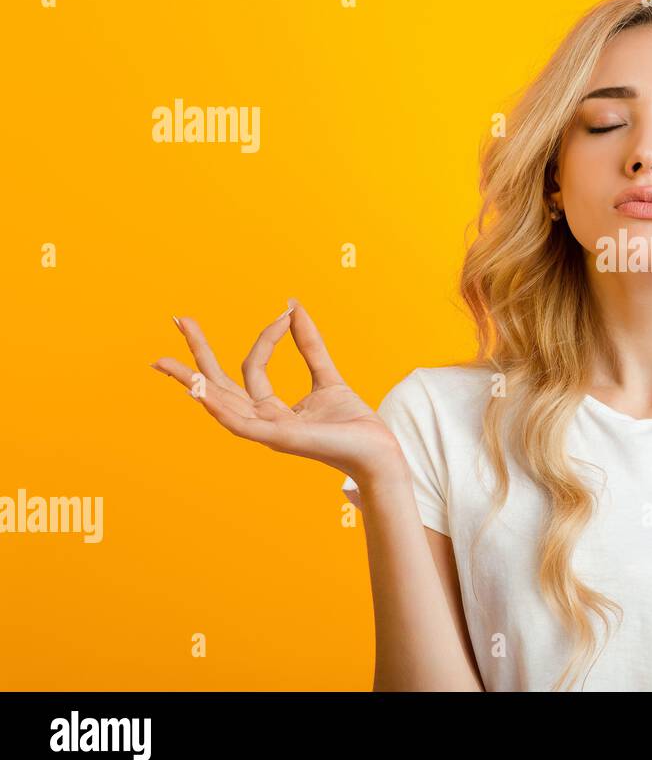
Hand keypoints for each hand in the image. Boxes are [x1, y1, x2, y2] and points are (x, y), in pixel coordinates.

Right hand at [150, 297, 403, 483]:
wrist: (378, 451)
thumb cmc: (353, 424)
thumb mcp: (327, 376)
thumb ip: (310, 346)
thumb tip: (294, 308)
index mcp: (272, 409)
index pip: (251, 367)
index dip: (266, 337)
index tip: (286, 312)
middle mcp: (263, 421)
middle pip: (219, 385)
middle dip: (196, 355)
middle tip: (177, 319)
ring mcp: (267, 432)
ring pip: (221, 404)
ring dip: (192, 382)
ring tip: (165, 361)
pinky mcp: (279, 439)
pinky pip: (240, 423)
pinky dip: (217, 408)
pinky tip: (198, 391)